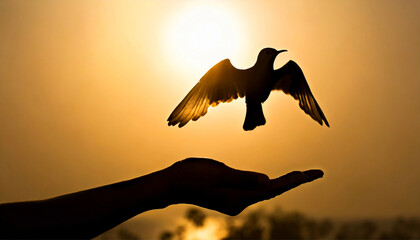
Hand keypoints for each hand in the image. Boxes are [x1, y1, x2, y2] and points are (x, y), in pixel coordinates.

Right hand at [165, 158, 322, 215]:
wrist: (171, 184)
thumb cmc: (193, 176)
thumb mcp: (219, 174)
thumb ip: (244, 178)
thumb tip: (268, 181)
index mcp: (240, 197)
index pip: (275, 188)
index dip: (296, 180)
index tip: (314, 173)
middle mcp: (240, 202)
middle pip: (273, 191)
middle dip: (294, 182)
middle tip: (315, 173)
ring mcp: (234, 201)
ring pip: (264, 191)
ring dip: (282, 184)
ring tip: (300, 176)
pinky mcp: (228, 196)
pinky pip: (253, 190)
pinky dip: (266, 184)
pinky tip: (269, 182)